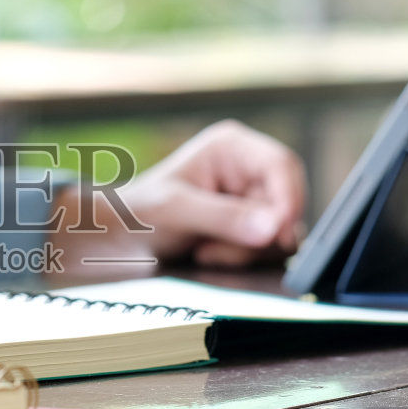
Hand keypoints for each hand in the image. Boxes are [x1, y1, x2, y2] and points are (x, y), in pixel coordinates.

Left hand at [53, 120, 304, 272]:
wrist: (119, 241)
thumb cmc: (138, 214)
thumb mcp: (176, 211)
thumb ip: (224, 218)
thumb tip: (272, 228)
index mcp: (233, 147)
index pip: (282, 165)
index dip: (288, 199)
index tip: (278, 232)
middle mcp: (248, 171)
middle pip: (285, 205)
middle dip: (254, 235)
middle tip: (211, 249)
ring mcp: (252, 202)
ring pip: (279, 233)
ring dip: (243, 252)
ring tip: (203, 250)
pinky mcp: (251, 230)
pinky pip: (267, 251)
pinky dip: (240, 261)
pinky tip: (208, 255)